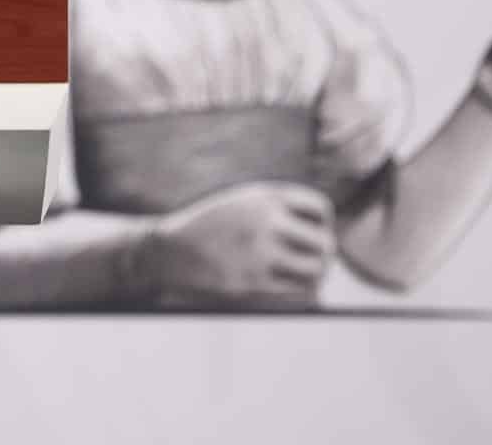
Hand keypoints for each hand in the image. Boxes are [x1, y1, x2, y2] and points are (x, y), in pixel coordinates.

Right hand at [138, 181, 335, 306]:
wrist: (166, 251)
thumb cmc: (209, 228)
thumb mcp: (241, 202)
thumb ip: (277, 209)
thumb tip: (325, 231)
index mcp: (263, 197)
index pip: (320, 208)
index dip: (322, 223)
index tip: (311, 233)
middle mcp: (264, 222)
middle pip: (323, 243)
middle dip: (323, 254)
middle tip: (315, 262)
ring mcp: (258, 254)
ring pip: (315, 270)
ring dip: (315, 276)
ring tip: (305, 278)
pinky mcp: (251, 284)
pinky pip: (297, 294)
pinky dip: (302, 294)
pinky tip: (291, 291)